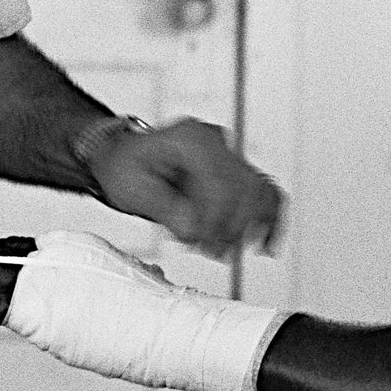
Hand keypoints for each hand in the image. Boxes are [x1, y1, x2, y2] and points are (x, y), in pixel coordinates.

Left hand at [92, 118, 283, 257]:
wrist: (122, 160)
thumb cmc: (123, 169)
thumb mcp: (133, 189)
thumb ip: (165, 209)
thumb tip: (196, 229)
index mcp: (191, 140)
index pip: (221, 183)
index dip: (216, 221)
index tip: (203, 244)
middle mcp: (215, 140)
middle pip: (245, 188)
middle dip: (231, 227)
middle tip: (214, 250)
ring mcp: (227, 152)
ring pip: (260, 190)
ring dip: (249, 226)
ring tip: (229, 248)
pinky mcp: (234, 168)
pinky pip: (264, 191)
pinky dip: (269, 217)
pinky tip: (266, 242)